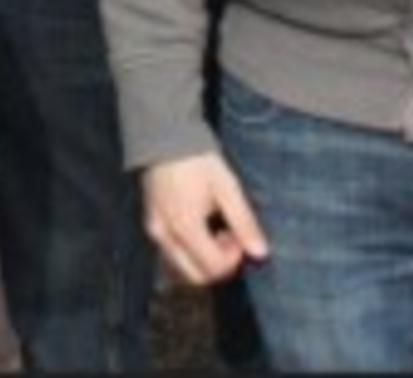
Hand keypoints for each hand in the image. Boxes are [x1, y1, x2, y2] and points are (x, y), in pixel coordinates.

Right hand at [141, 152, 268, 286]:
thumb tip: (261, 254)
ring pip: (183, 268)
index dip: (233, 259)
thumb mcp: (227, 188)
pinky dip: (191, 252)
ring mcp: (154, 232)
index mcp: (184, 227)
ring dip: (204, 261)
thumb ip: (244, 223)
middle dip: (219, 265)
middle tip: (230, 238)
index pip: (213, 267)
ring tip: (215, 231)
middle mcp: (164, 236)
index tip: (239, 236)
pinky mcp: (151, 225)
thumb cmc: (199, 160)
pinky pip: (173, 254)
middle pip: (196, 276)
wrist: (164, 134)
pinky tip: (200, 228)